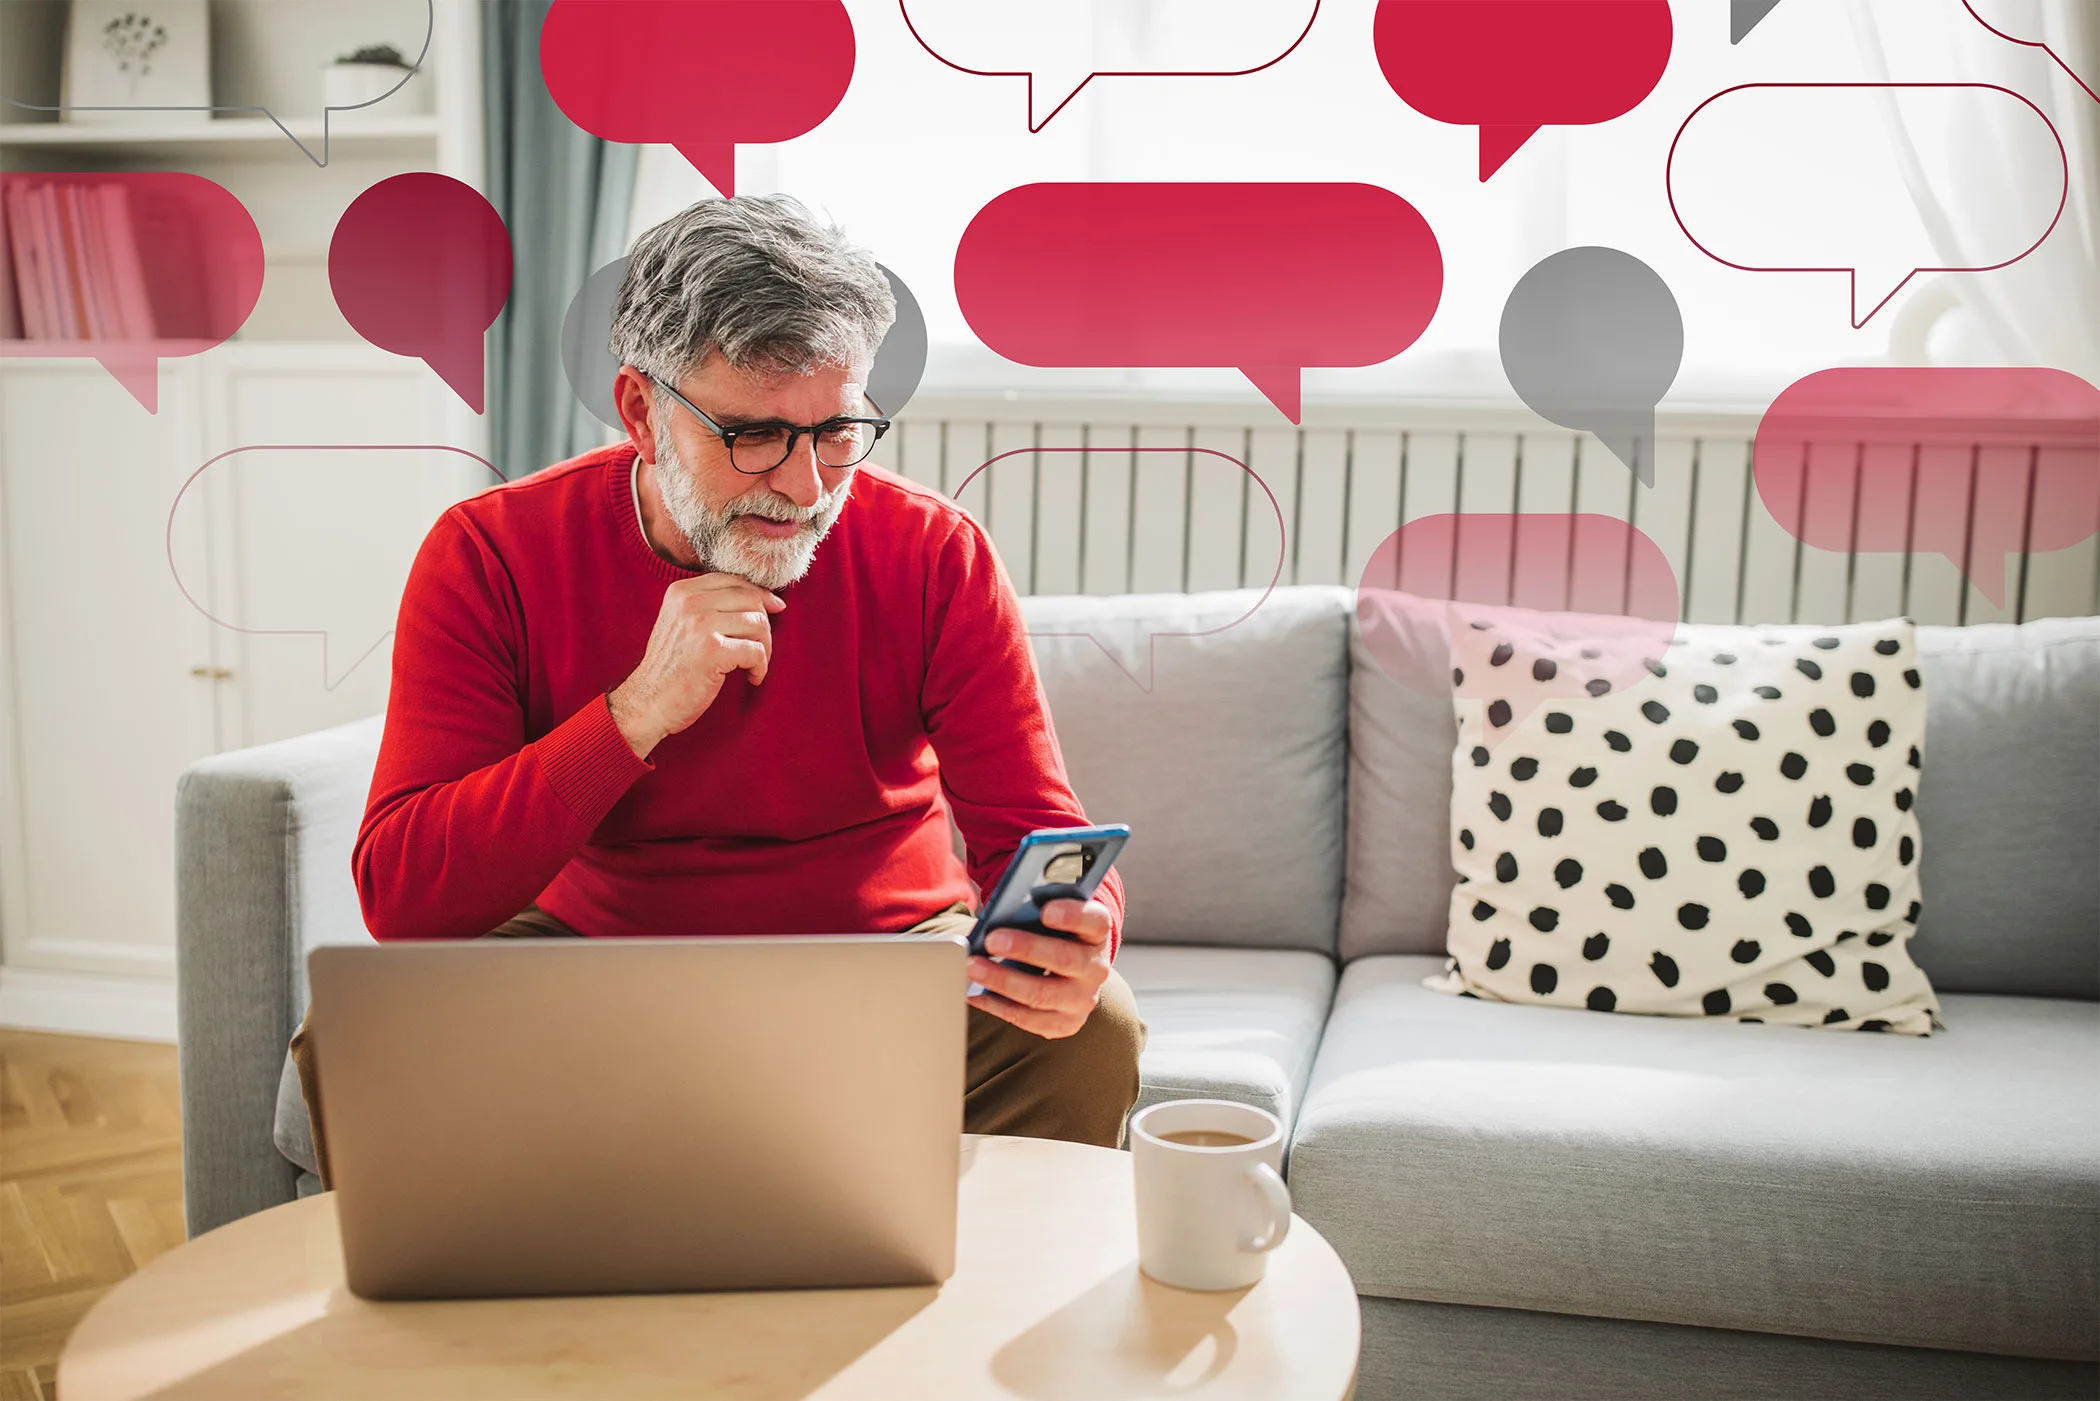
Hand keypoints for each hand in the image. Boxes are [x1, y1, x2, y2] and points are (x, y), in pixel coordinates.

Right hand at [608, 574, 784, 758]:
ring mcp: (701, 624)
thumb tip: (762, 597)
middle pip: (751, 599)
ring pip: (758, 623)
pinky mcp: (713, 651)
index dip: (760, 595)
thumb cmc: (670, 668)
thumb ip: (709, 605)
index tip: (774, 609)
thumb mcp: (680, 623)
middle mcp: (690, 602)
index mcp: (681, 591)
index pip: (734, 580)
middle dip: (765, 624)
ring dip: (765, 648)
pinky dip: (761, 668)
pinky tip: (752, 678)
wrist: (647, 703)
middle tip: (761, 647)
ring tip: (754, 665)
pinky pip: (756, 651)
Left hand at [967, 897, 1113, 1039]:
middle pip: (1065, 959)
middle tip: (991, 940)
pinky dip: (996, 1005)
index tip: (1045, 911)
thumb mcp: (1051, 918)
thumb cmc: (1051, 934)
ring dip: (1003, 980)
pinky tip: (974, 993)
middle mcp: (1096, 968)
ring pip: (1041, 994)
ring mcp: (1082, 999)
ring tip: (973, 967)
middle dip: (1026, 949)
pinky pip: (1027, 1019)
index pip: (1095, 921)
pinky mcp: (1065, 1023)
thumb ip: (1033, 912)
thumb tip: (999, 916)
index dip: (1072, 915)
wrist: (1068, 971)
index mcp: (1097, 933)